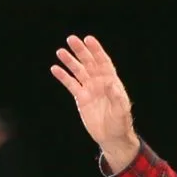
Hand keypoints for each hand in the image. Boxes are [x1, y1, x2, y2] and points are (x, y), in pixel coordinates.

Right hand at [52, 35, 138, 170]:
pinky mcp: (81, 98)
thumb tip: (109, 82)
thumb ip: (116, 96)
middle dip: (81, 51)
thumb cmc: (120, 124)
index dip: (96, 50)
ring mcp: (90, 89)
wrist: (111, 137)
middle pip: (89, 63)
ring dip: (70, 61)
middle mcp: (100, 82)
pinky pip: (71, 84)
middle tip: (71, 39)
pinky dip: (63, 76)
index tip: (88, 39)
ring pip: (78, 71)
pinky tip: (55, 68)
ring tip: (60, 51)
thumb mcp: (121, 110)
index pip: (103, 62)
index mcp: (112, 82)